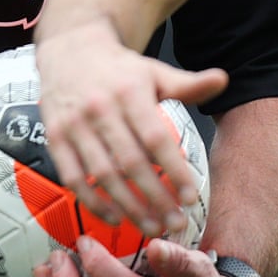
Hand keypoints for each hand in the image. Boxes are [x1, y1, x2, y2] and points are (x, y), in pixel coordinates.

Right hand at [35, 24, 226, 233]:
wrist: (69, 50)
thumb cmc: (117, 68)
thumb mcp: (153, 71)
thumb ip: (187, 84)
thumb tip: (222, 80)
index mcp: (128, 91)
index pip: (155, 137)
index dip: (174, 170)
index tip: (191, 197)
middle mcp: (98, 107)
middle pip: (130, 162)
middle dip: (156, 198)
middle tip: (176, 222)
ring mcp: (73, 123)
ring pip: (102, 174)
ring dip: (128, 206)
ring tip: (151, 226)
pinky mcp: (55, 136)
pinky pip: (73, 176)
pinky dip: (92, 202)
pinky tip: (114, 217)